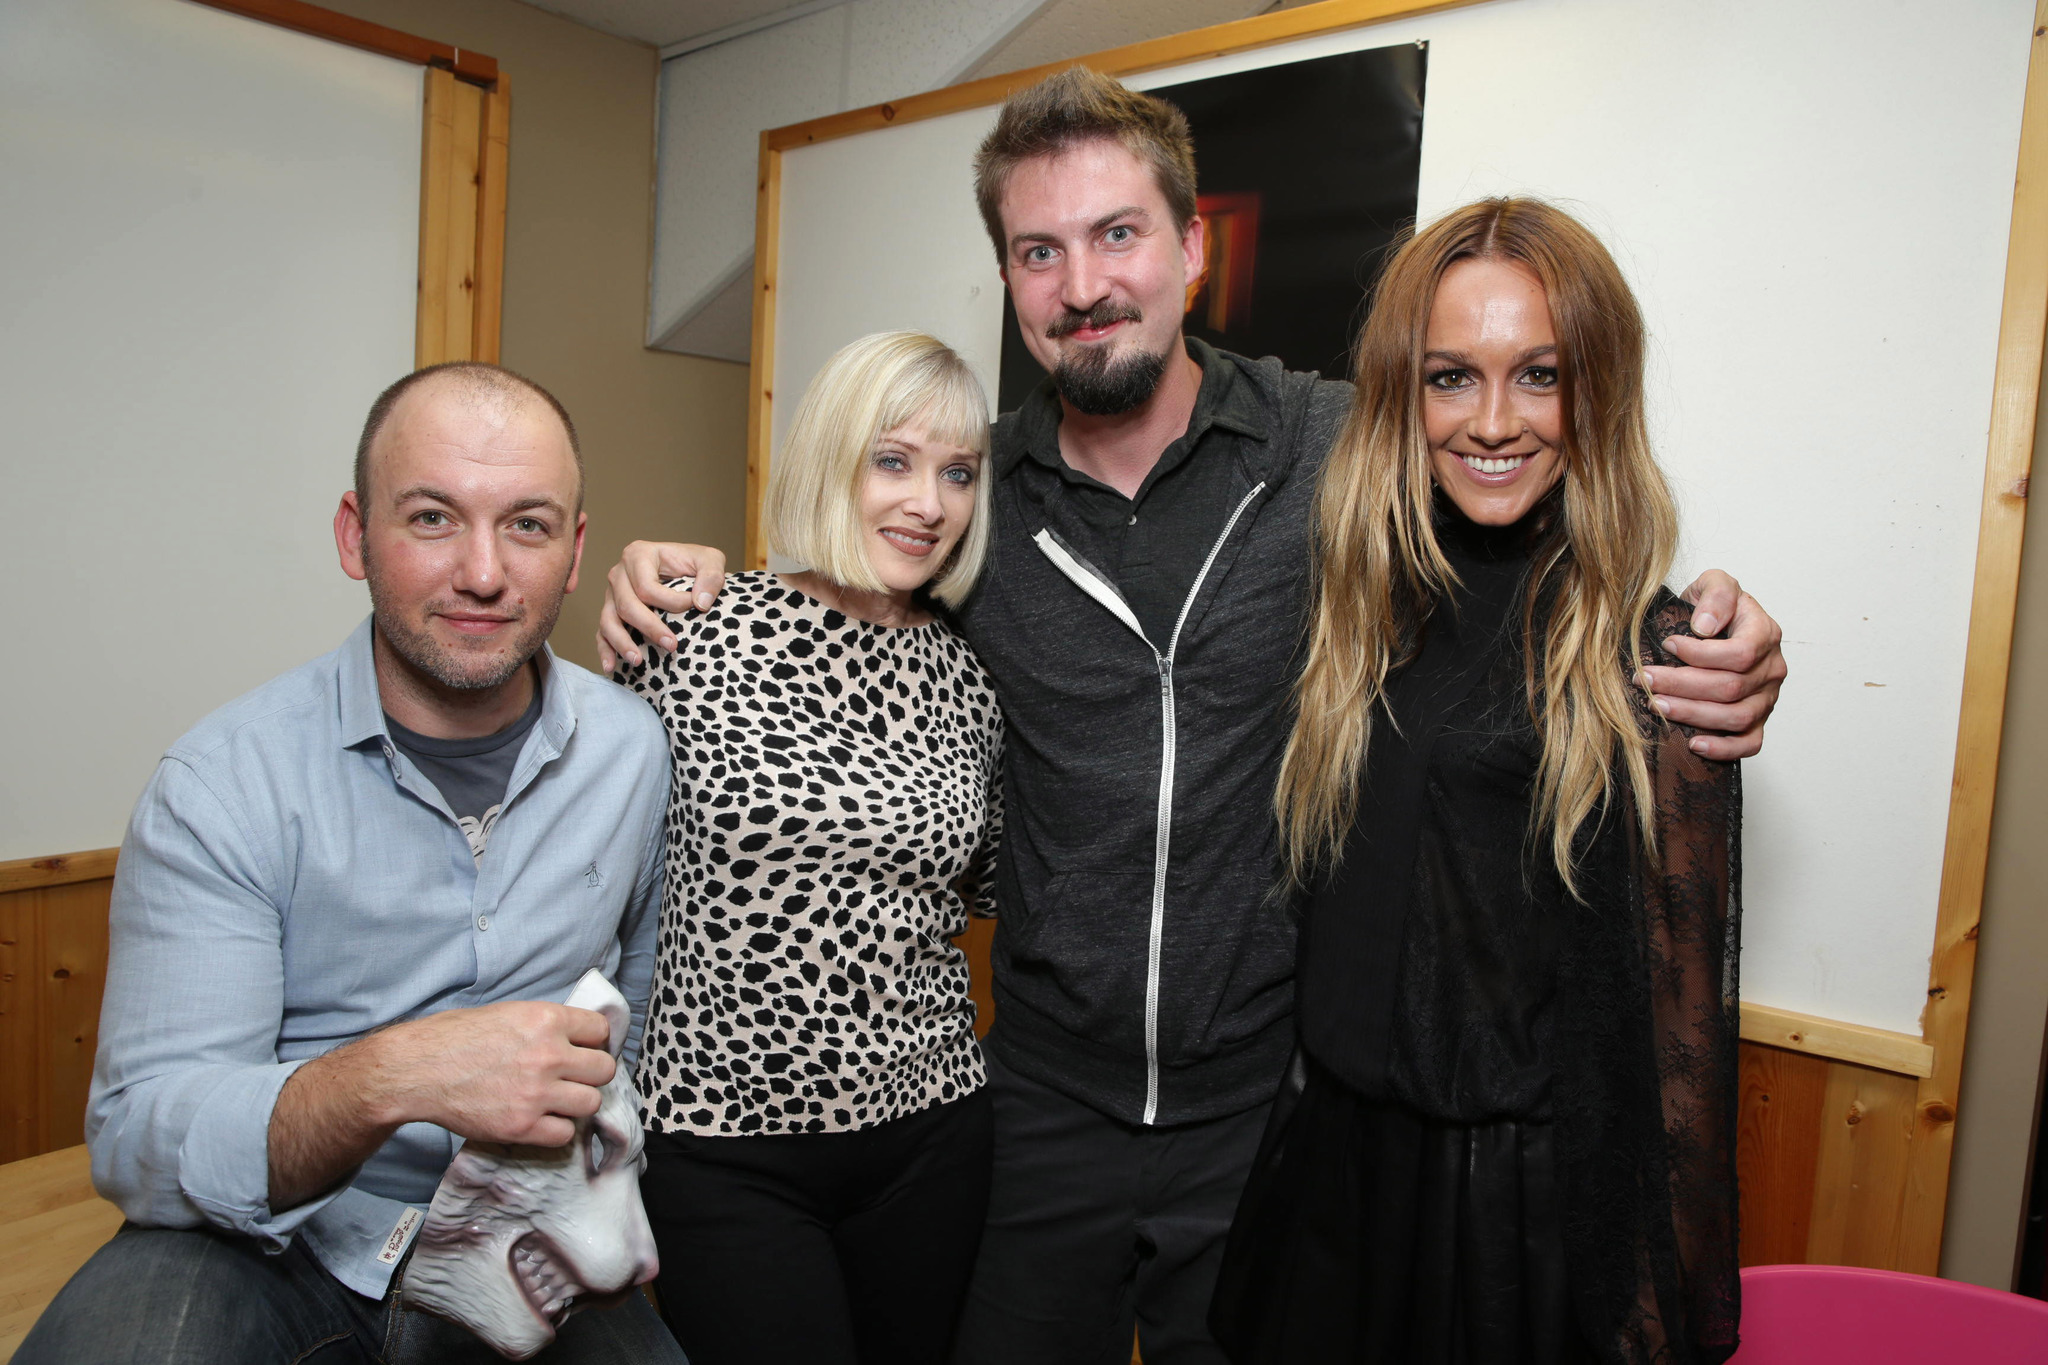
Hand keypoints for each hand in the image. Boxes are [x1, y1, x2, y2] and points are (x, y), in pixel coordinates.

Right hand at [268, 1000, 616, 1209]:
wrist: (415, 1070)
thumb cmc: (455, 1037)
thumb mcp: (507, 1014)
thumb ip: (545, 1025)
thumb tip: (578, 1036)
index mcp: (546, 1020)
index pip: (601, 1031)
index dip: (592, 1041)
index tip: (582, 1049)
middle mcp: (548, 1055)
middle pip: (603, 1070)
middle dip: (590, 1073)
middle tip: (572, 1077)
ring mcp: (536, 1093)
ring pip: (590, 1103)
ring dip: (576, 1102)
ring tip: (555, 1099)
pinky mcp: (521, 1126)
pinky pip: (564, 1133)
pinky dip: (555, 1129)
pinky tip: (539, 1118)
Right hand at [596, 541, 728, 671]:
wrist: (685, 570)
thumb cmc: (694, 564)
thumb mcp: (710, 559)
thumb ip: (711, 575)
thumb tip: (700, 603)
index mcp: (638, 554)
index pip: (647, 586)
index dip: (671, 602)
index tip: (694, 608)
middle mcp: (619, 573)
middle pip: (626, 605)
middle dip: (649, 628)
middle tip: (672, 646)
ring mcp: (611, 594)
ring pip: (609, 621)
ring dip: (622, 643)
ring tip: (638, 661)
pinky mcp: (610, 612)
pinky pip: (602, 632)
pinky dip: (605, 650)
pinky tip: (611, 666)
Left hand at [1637, 569, 1785, 760]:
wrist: (1715, 626)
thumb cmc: (1711, 608)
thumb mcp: (1713, 584)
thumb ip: (1715, 594)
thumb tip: (1705, 626)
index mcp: (1765, 633)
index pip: (1741, 653)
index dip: (1701, 654)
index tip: (1667, 645)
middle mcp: (1772, 668)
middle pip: (1731, 687)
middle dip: (1681, 685)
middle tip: (1645, 680)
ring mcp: (1767, 698)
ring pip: (1736, 717)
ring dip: (1692, 714)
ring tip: (1656, 705)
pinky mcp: (1758, 721)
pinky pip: (1750, 743)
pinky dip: (1723, 748)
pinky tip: (1693, 743)